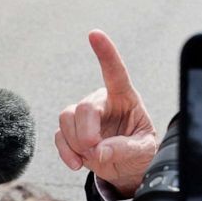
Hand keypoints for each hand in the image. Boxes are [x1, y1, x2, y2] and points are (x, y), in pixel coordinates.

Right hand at [55, 30, 157, 196]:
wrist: (128, 166)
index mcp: (125, 98)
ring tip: (92, 156)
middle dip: (86, 132)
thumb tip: (98, 150)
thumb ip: (124, 148)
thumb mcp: (143, 150)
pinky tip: (76, 163)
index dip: (105, 53)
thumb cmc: (140, 150)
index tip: (95, 34)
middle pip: (83, 107)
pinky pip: (58, 135)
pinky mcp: (70, 130)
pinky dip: (65, 152)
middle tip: (96, 149)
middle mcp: (102, 101)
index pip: (115, 72)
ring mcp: (83, 115)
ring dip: (76, 142)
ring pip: (66, 118)